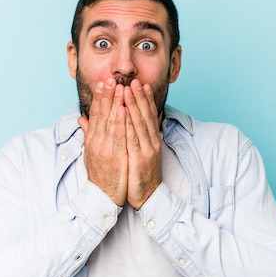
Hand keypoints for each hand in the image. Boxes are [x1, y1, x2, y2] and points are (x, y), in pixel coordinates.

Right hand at [78, 78, 128, 206]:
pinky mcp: (115, 157)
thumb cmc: (100, 175)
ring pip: (110, 122)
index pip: (95, 114)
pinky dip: (120, 122)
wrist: (102, 197)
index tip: (103, 83)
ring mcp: (105, 149)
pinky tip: (123, 109)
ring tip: (118, 87)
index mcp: (92, 140)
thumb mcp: (91, 153)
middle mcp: (96, 142)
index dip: (99, 98)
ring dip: (114, 103)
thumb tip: (82, 119)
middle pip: (101, 114)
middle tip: (110, 78)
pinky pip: (118, 136)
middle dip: (106, 95)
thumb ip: (88, 134)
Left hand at [124, 79, 162, 207]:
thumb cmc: (140, 175)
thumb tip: (130, 126)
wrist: (147, 196)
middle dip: (139, 96)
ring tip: (128, 89)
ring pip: (139, 122)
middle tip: (134, 80)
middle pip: (145, 115)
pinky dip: (129, 122)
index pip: (148, 115)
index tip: (140, 85)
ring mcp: (147, 149)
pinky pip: (133, 137)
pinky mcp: (140, 158)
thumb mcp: (138, 153)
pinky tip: (124, 111)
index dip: (144, 99)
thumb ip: (133, 137)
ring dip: (134, 104)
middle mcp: (151, 142)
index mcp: (151, 140)